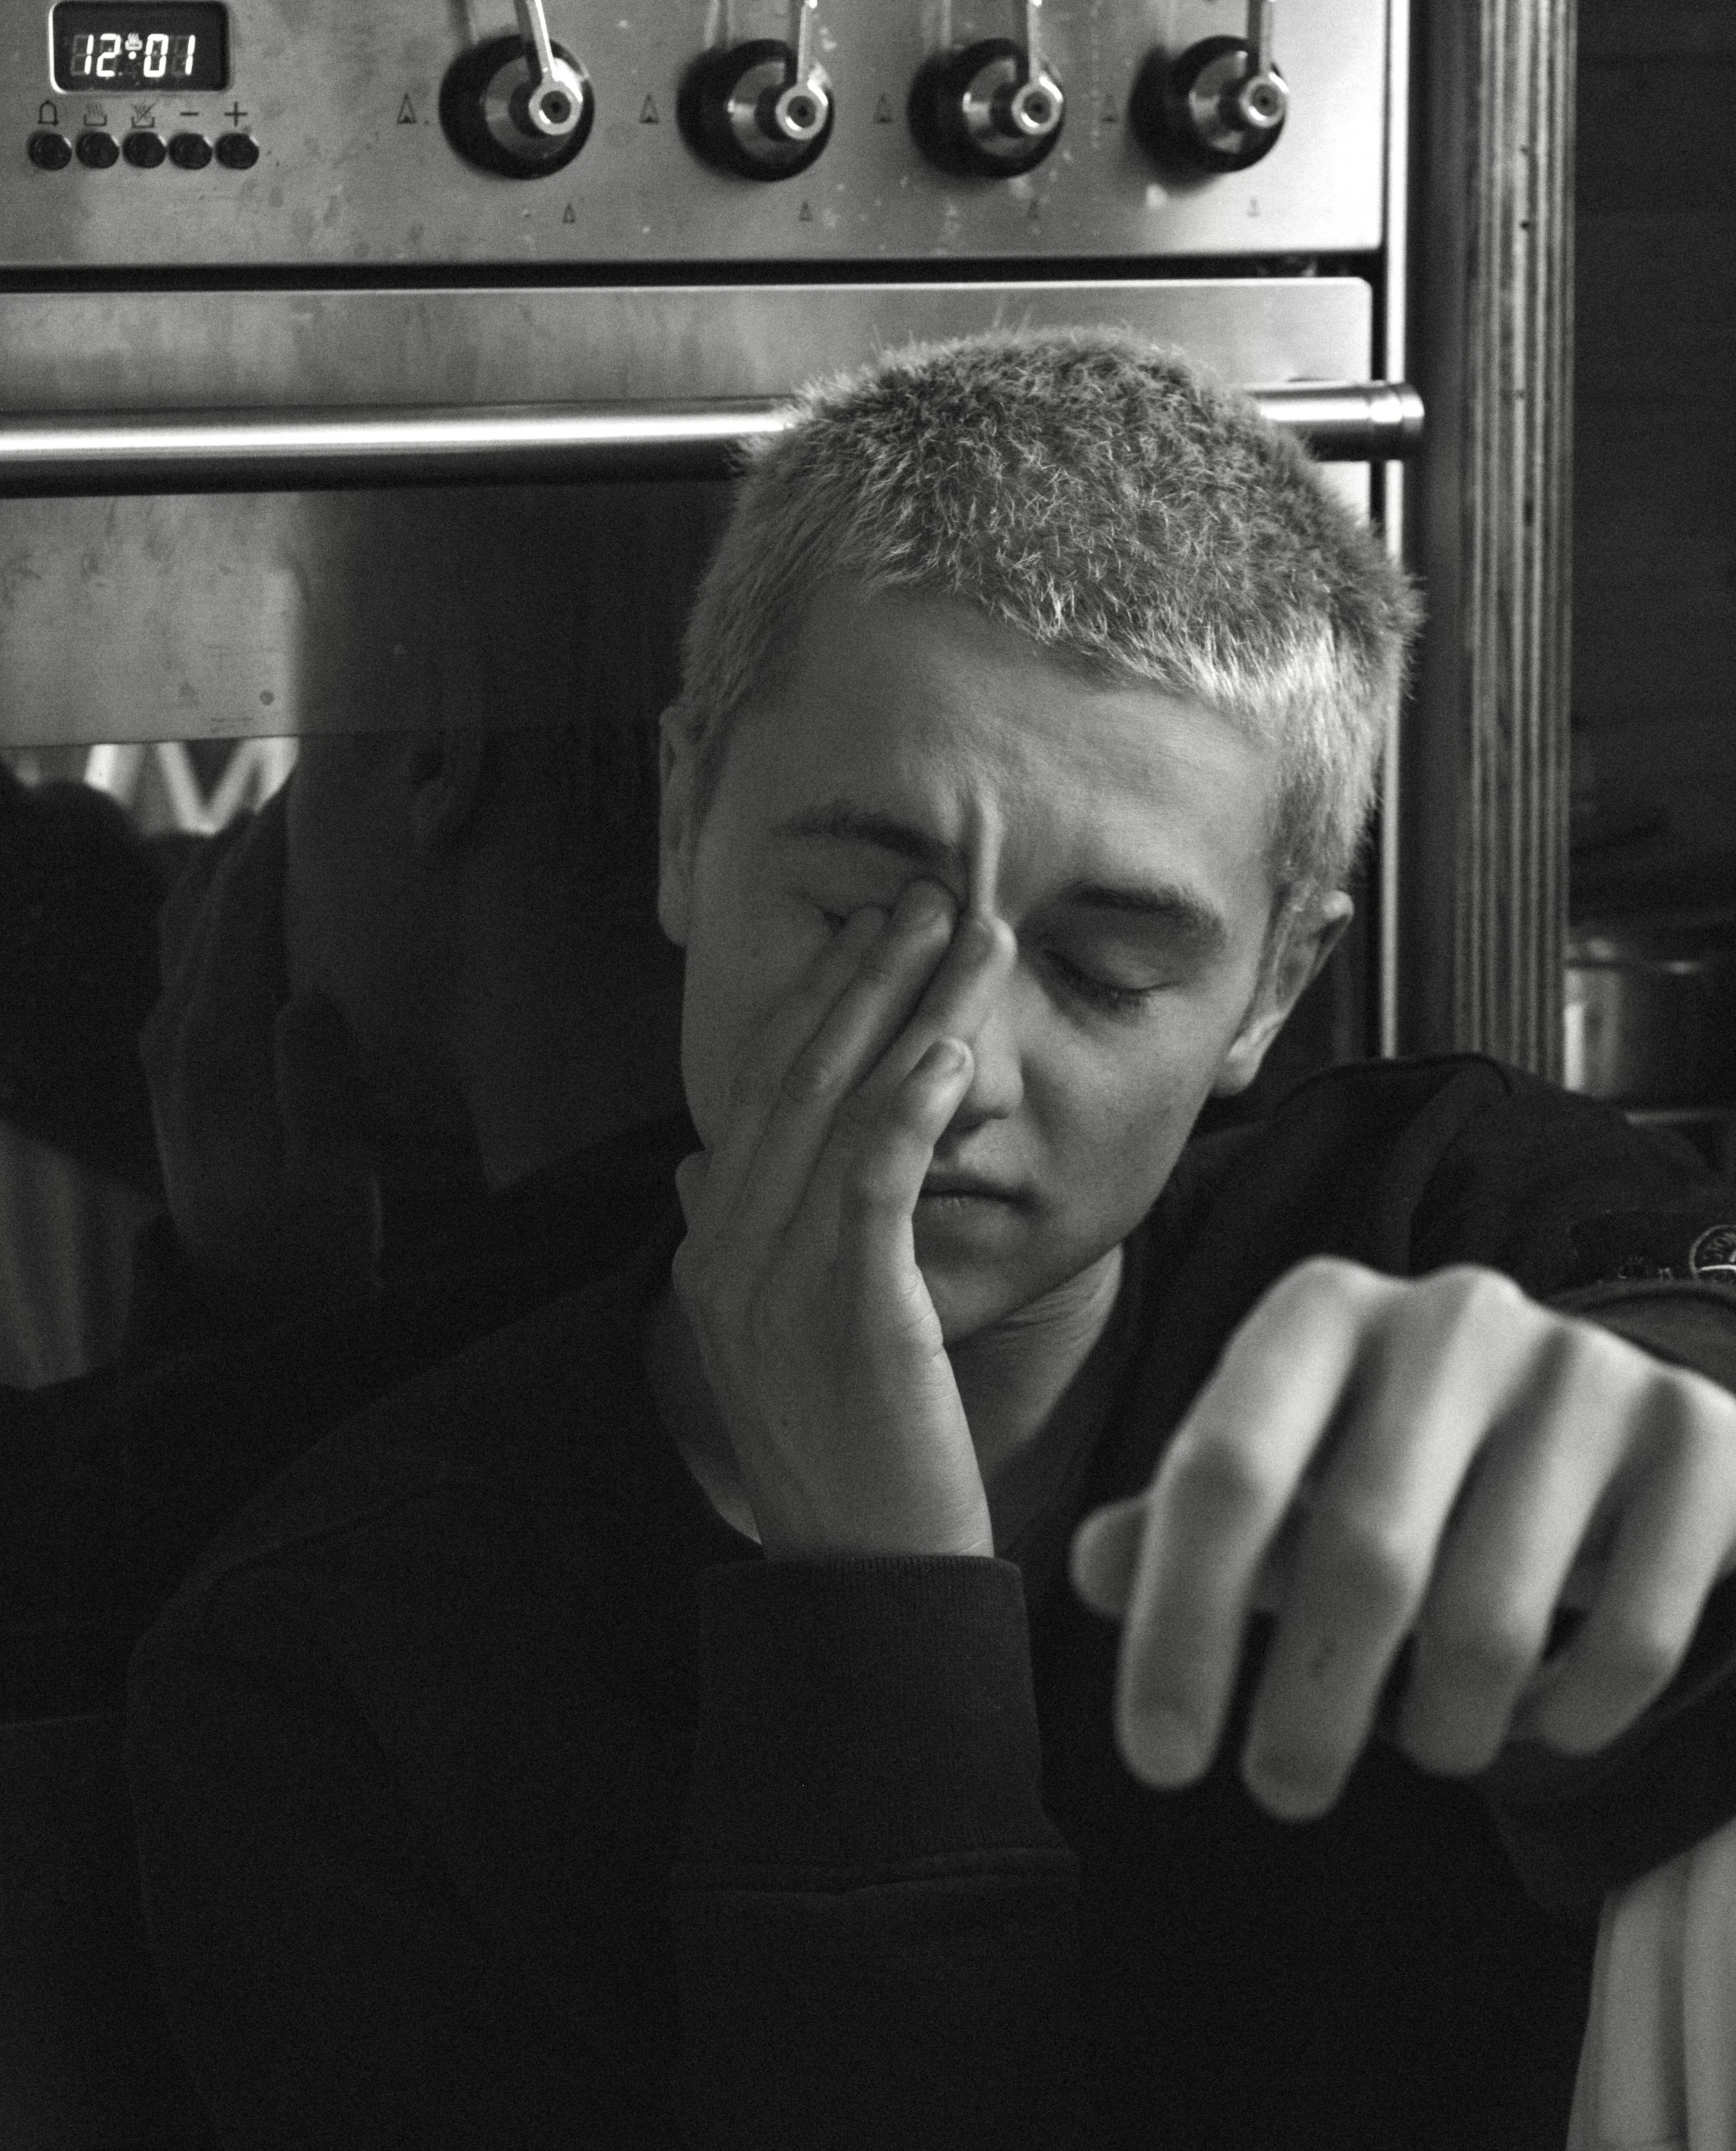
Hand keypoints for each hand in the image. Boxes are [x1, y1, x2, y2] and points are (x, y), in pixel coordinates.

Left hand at [138, 790, 382, 1324]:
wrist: (249, 1304)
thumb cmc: (307, 1244)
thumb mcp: (332, 1184)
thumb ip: (317, 1089)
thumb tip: (310, 994)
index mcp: (216, 1053)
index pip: (239, 917)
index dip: (275, 845)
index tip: (315, 784)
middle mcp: (175, 1037)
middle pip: (203, 903)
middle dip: (253, 836)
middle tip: (310, 778)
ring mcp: (164, 1047)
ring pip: (183, 922)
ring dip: (228, 863)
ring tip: (282, 815)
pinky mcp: (172, 1061)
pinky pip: (181, 954)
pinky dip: (212, 903)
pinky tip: (245, 888)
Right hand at [671, 878, 1012, 1560]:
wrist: (868, 1587)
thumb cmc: (849, 1459)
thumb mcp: (773, 1345)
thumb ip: (738, 1250)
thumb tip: (699, 1169)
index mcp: (708, 1256)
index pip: (756, 1095)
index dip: (813, 1002)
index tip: (868, 932)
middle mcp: (725, 1258)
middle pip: (793, 1079)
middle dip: (865, 976)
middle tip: (929, 895)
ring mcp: (777, 1285)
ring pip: (838, 1109)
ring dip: (908, 1009)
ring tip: (967, 935)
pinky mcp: (849, 1315)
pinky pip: (874, 1182)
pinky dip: (908, 1104)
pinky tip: (950, 1048)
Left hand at [1069, 1256, 1735, 1816]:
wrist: (1610, 1429)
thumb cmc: (1402, 1467)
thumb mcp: (1289, 1472)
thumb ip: (1186, 1523)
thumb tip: (1089, 1568)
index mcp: (1323, 1310)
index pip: (1222, 1471)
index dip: (1178, 1624)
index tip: (1160, 1762)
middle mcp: (1452, 1314)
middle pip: (1359, 1551)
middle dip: (1306, 1706)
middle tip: (1282, 1793)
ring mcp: (1585, 1367)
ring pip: (1491, 1615)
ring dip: (1442, 1724)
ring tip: (1427, 1738)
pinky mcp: (1697, 1437)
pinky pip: (1628, 1635)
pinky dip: (1570, 1715)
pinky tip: (1540, 1714)